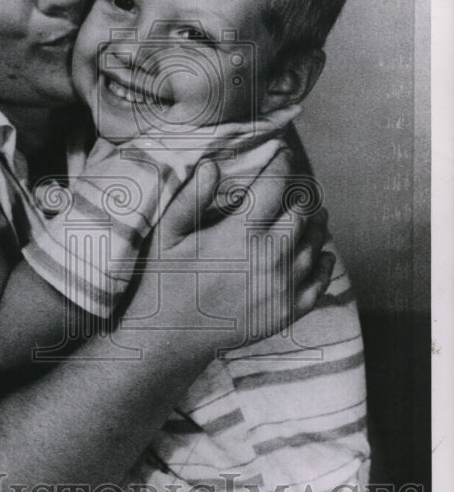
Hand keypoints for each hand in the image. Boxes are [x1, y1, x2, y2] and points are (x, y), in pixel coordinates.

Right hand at [131, 151, 333, 346]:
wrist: (172, 337)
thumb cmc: (166, 281)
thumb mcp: (168, 235)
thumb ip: (191, 198)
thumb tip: (213, 164)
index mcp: (241, 234)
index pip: (276, 185)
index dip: (283, 163)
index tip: (283, 154)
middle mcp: (270, 257)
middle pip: (304, 212)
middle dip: (302, 192)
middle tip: (296, 184)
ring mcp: (283, 286)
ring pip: (316, 243)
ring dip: (316, 222)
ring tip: (310, 212)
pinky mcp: (288, 311)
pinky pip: (320, 281)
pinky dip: (325, 262)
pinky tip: (321, 253)